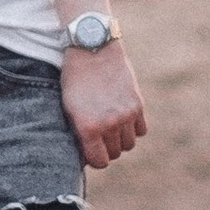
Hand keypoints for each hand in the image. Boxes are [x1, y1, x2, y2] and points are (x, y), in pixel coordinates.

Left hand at [61, 41, 145, 166]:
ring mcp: (126, 115)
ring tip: (109, 125)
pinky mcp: (138, 104)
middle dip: (106, 147)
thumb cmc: (74, 78)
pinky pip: (141, 130)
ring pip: (129, 144)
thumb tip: (83, 159)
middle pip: (114, 153)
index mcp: (89, 127)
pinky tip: (122, 117)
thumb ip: (78, 133)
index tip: (90, 150)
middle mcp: (109, 124)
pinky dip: (133, 128)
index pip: (100, 162)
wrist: (92, 48)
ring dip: (120, 139)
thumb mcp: (68, 107)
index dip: (94, 158)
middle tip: (98, 135)